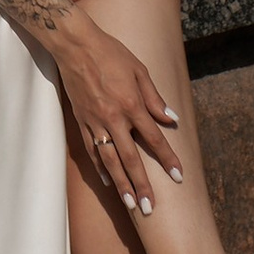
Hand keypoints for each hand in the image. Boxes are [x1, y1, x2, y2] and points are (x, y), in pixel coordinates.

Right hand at [54, 15, 183, 215]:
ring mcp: (95, 122)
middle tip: (150, 208)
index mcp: (132, 104)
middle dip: (142, 185)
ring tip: (131, 204)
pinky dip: (99, 167)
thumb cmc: (110, 53)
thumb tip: (171, 119)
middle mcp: (114, 118)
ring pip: (110, 160)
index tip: (179, 176)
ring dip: (121, 184)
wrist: (75, 45)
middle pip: (131, 159)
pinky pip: (91, 150)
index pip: (154, 138)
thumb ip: (154, 97)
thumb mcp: (139, 70)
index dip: (168, 158)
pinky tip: (107, 181)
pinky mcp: (82, 121)